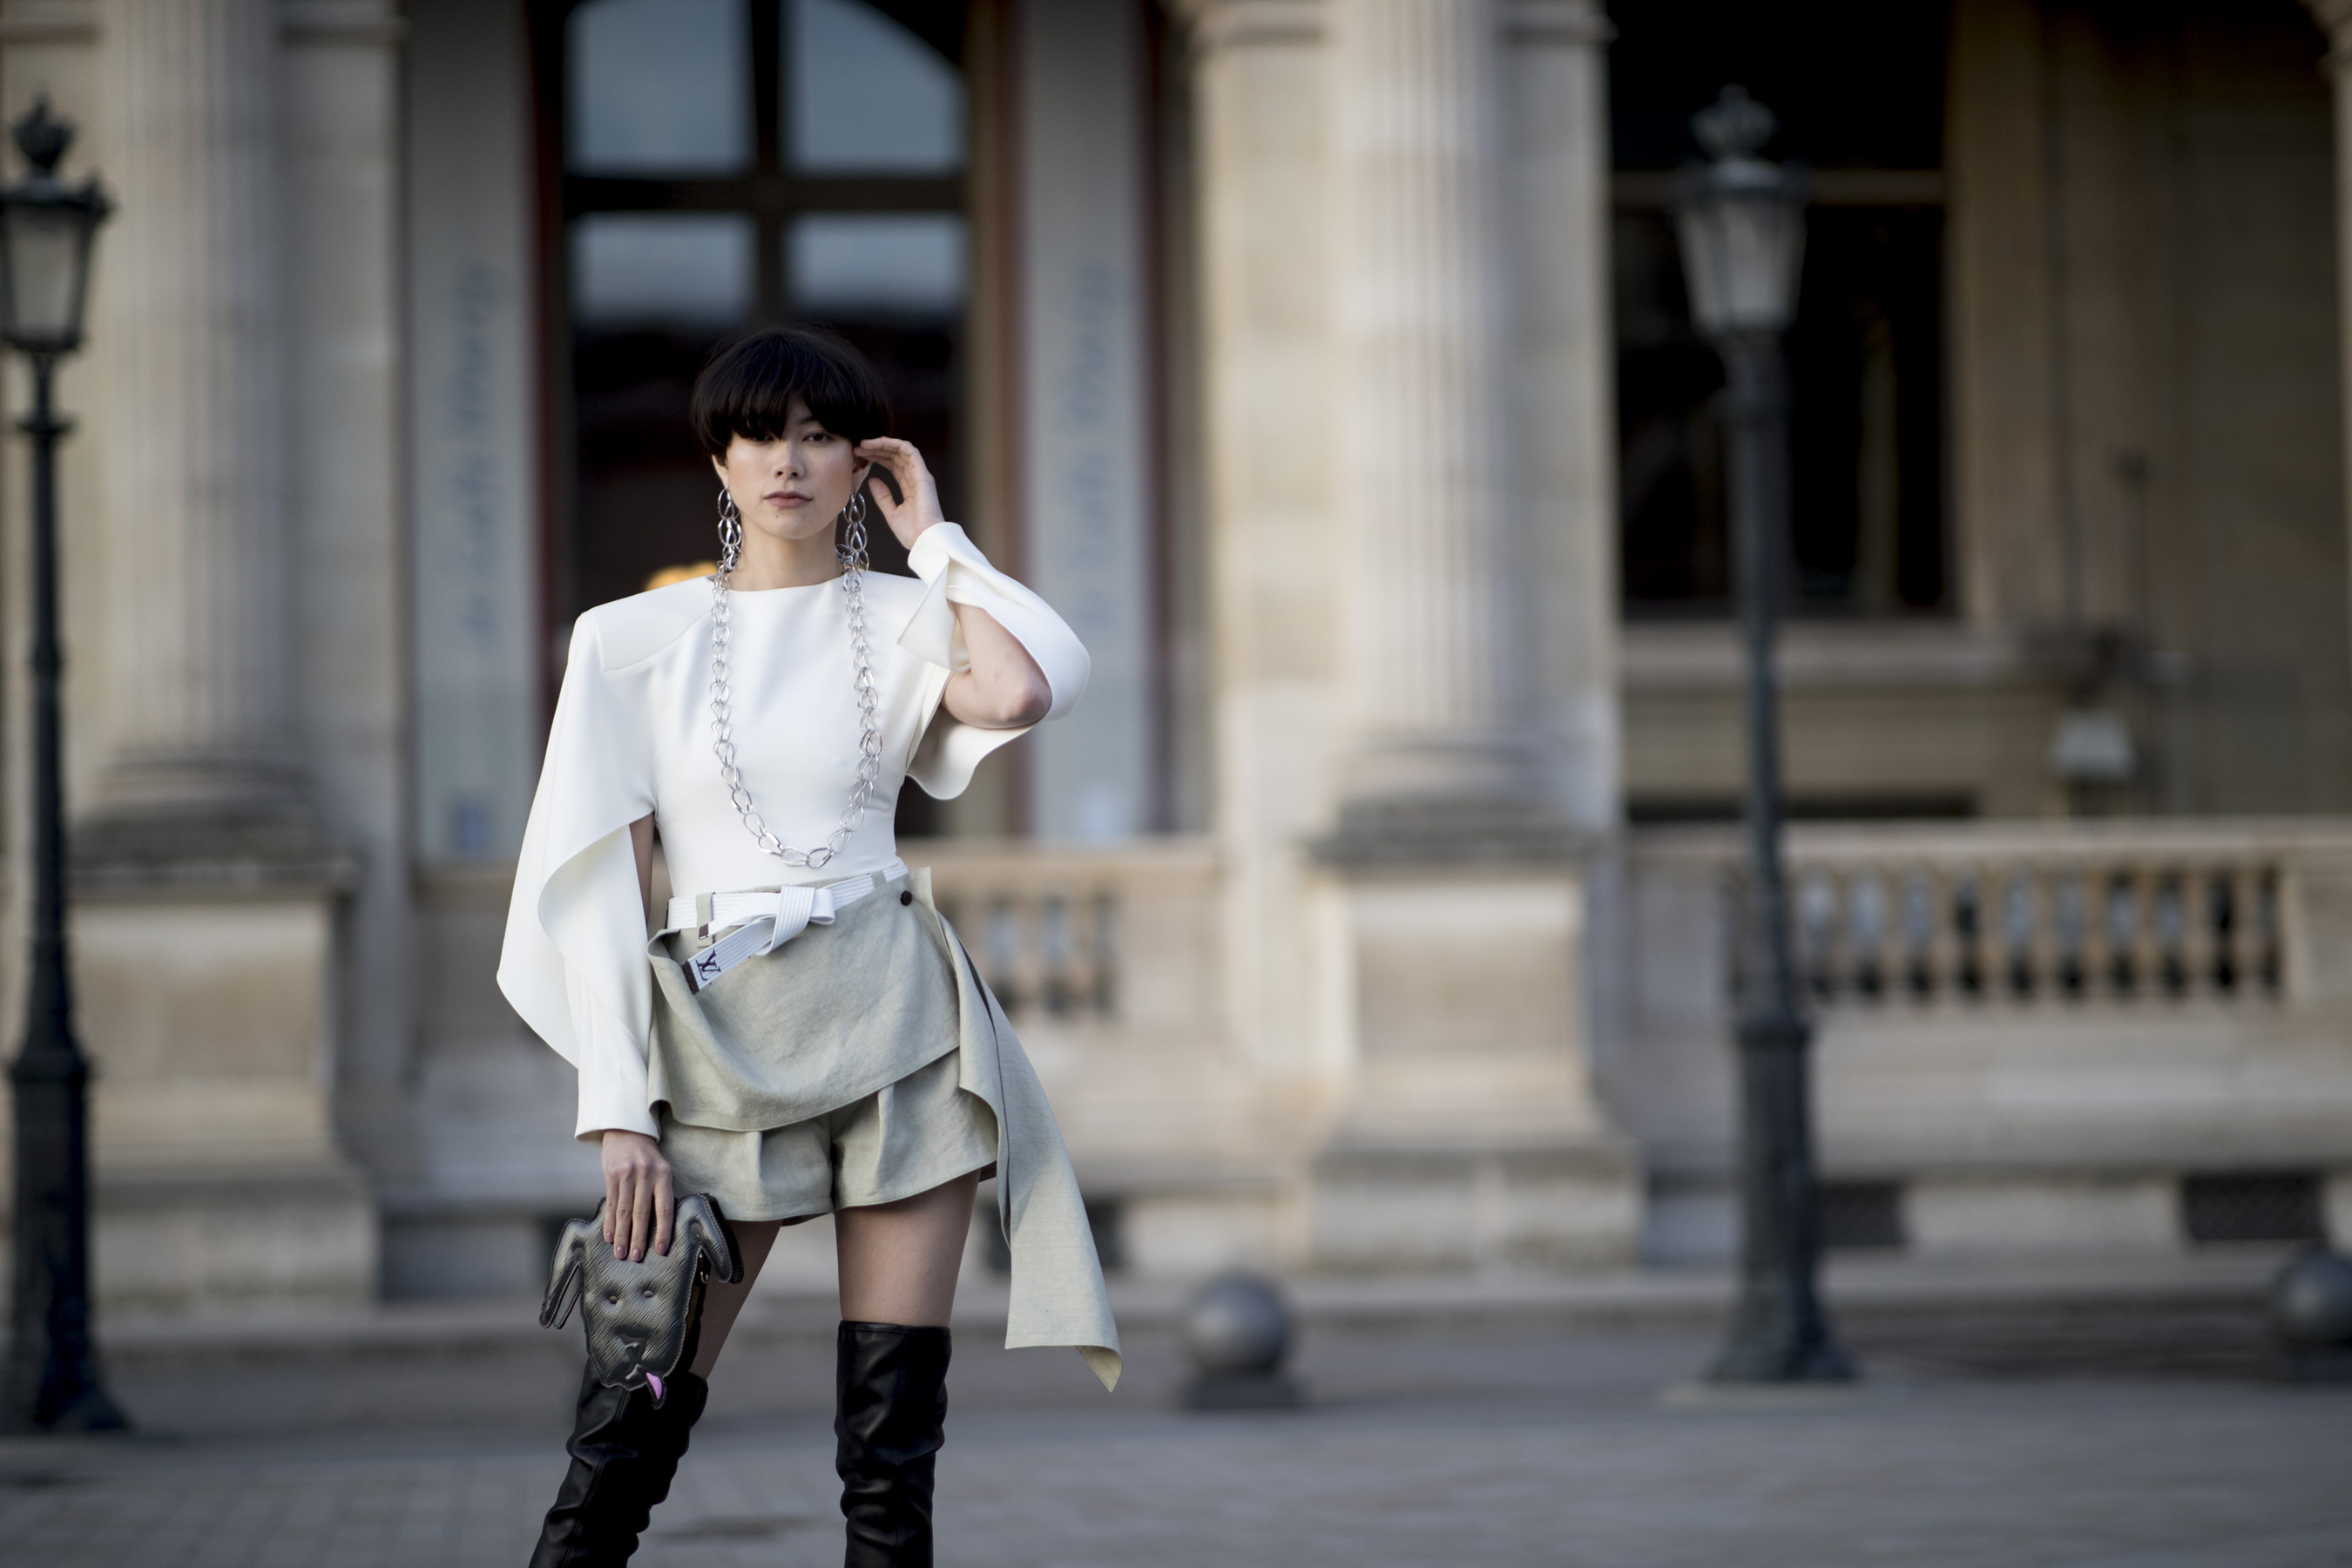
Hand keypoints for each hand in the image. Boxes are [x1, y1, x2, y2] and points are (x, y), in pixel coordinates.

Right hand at [600, 1130, 672, 1261]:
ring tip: (620, 1253)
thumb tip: (659, 1226)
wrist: (627, 1130)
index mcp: (663, 1175)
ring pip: (624, 1211)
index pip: (664, 1208)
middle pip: (642, 1213)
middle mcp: (645, 1175)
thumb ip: (660, 1192)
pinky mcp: (610, 1175)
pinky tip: (609, 1236)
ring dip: (621, 1235)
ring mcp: (627, 1175)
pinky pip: (610, 1203)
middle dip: (638, 1238)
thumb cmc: (647, 1156)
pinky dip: (609, 1222)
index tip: (661, 1250)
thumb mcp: (660, 1169)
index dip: (663, 1231)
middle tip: (636, 1258)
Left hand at [852, 436, 944, 552]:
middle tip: (858, 447)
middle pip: (895, 456)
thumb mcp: (891, 512)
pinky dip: (895, 444)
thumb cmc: (912, 532)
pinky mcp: (922, 474)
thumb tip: (873, 480)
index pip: (892, 465)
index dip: (876, 457)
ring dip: (883, 444)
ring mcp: (920, 475)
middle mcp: (915, 478)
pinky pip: (910, 451)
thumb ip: (882, 496)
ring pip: (901, 451)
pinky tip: (880, 442)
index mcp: (909, 487)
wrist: (923, 540)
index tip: (860, 455)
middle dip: (876, 449)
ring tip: (865, 444)